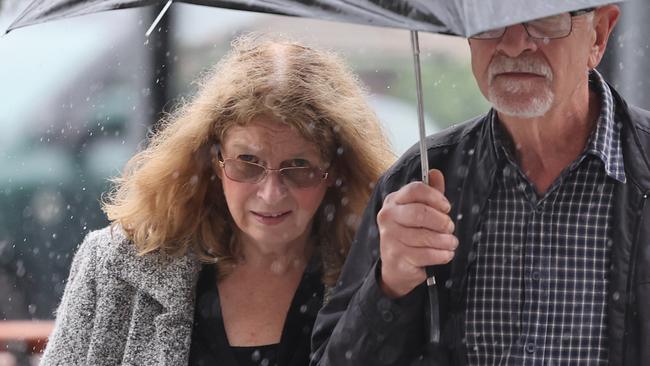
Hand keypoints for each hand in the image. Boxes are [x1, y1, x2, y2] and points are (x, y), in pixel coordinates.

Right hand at [378, 169, 457, 297]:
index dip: (436, 197)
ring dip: (446, 241)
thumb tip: (435, 173)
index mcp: (393, 201)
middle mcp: (388, 217)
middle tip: (449, 227)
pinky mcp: (397, 257)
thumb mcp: (419, 211)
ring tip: (451, 243)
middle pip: (421, 212)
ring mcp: (390, 237)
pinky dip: (442, 255)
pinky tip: (445, 254)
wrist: (396, 267)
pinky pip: (427, 254)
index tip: (446, 207)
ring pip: (426, 236)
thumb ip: (429, 193)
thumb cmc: (411, 234)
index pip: (415, 189)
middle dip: (442, 221)